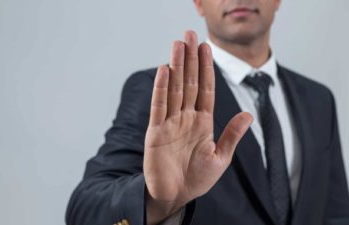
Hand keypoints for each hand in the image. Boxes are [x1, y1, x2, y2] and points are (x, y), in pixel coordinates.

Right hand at [143, 31, 252, 223]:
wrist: (176, 196)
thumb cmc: (196, 179)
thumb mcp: (220, 157)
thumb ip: (231, 135)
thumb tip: (248, 115)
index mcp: (202, 122)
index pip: (205, 89)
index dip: (206, 68)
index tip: (206, 47)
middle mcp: (185, 118)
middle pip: (189, 83)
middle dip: (190, 59)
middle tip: (188, 34)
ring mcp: (170, 123)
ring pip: (174, 89)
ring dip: (177, 67)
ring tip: (178, 45)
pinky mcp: (155, 132)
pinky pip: (159, 107)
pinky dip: (161, 89)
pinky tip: (165, 71)